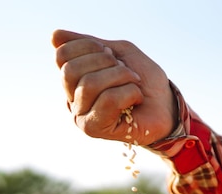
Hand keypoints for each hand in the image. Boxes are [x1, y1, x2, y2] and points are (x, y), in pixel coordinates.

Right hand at [52, 30, 176, 145]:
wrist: (167, 106)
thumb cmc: (144, 81)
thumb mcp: (119, 52)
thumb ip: (89, 44)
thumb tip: (54, 36)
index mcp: (74, 79)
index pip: (62, 55)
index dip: (89, 47)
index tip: (112, 54)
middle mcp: (71, 98)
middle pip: (70, 70)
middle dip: (105, 62)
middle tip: (126, 70)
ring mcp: (80, 116)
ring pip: (89, 84)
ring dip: (121, 77)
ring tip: (134, 84)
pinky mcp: (93, 129)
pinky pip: (107, 100)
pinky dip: (129, 93)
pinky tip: (136, 100)